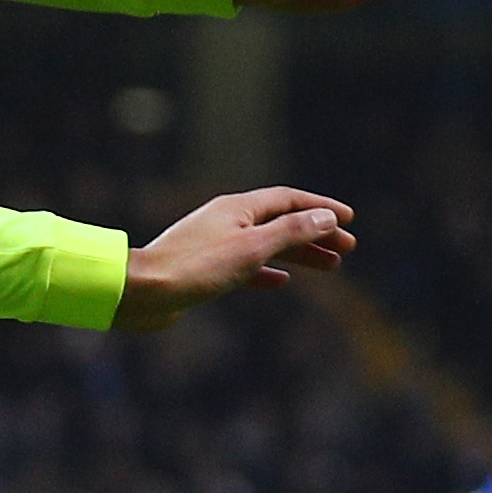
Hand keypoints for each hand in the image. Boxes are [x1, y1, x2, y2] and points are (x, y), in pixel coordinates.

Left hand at [117, 189, 355, 331]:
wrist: (143, 293)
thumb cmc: (195, 268)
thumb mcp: (251, 248)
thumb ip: (291, 232)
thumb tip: (326, 217)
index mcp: (238, 208)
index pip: (289, 199)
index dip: (321, 207)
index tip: (349, 219)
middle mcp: (227, 220)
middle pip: (281, 222)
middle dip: (316, 234)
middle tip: (347, 250)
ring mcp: (216, 244)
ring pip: (267, 245)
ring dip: (298, 254)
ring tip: (329, 267)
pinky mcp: (205, 269)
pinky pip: (246, 266)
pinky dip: (268, 271)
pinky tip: (281, 282)